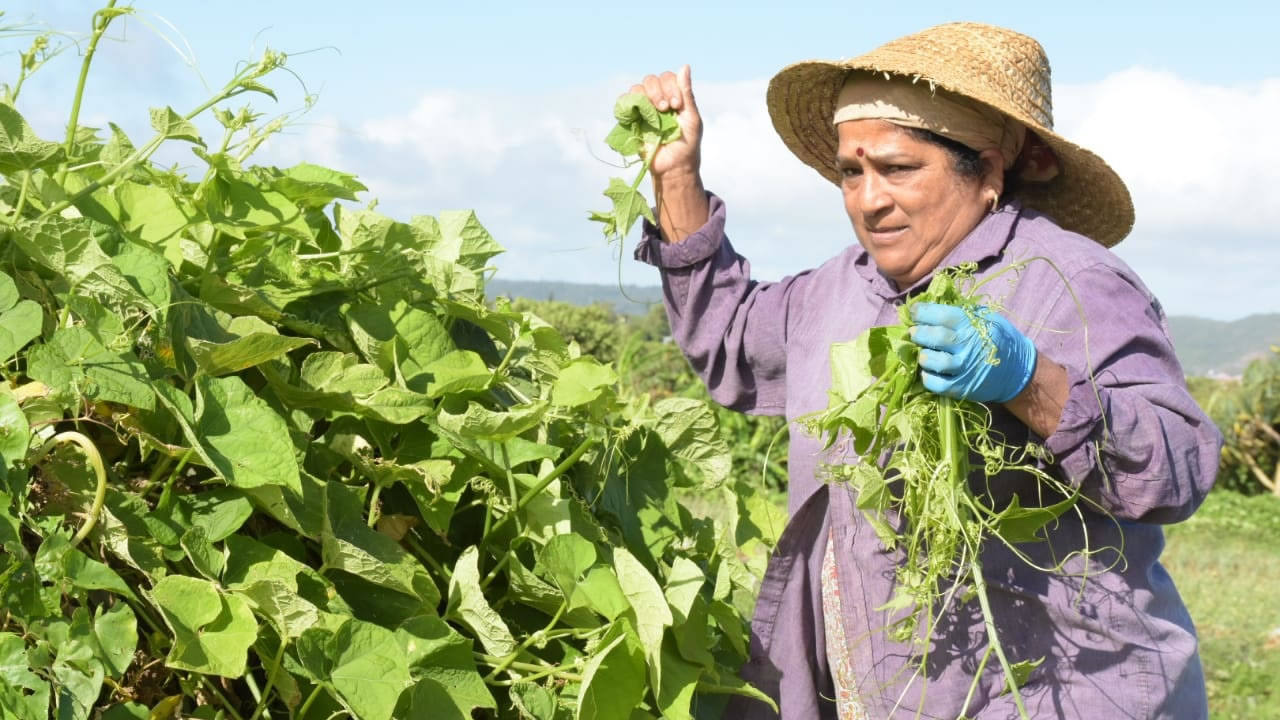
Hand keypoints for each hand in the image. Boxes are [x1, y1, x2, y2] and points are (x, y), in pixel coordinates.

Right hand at [627, 65, 701, 180]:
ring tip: (656, 112)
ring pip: (637, 88)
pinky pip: (624, 102)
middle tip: (666, 108)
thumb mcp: (692, 117)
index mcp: (672, 97)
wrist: (673, 167)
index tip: (676, 105)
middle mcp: (657, 100)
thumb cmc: (687, 145)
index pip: (667, 78)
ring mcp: (643, 110)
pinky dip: (629, 102)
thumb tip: (685, 65)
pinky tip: (640, 113)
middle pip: (651, 79)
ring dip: (646, 96)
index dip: (671, 86)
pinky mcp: (631, 120)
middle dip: (658, 91)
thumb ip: (687, 93)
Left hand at [909, 302, 1036, 402]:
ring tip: (922, 353)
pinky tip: (927, 372)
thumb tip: (934, 306)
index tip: (914, 311)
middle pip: (936, 337)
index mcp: (974, 326)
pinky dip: (927, 378)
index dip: (924, 312)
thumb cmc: (1000, 340)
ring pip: (935, 361)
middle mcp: (968, 346)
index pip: (943, 316)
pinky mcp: (962, 387)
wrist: (1018, 372)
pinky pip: (938, 384)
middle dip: (919, 333)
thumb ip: (964, 313)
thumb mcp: (988, 319)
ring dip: (923, 356)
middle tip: (914, 332)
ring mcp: (965, 368)